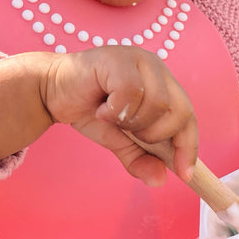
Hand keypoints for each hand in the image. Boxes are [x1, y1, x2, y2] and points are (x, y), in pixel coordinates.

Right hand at [43, 45, 197, 186]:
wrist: (51, 90)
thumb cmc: (88, 108)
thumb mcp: (118, 140)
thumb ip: (139, 157)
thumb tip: (159, 180)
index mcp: (162, 83)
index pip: (188, 117)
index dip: (188, 147)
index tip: (183, 174)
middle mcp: (155, 68)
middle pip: (180, 111)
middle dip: (154, 135)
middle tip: (127, 131)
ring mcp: (138, 59)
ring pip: (157, 103)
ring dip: (132, 122)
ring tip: (111, 117)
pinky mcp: (118, 59)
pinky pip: (131, 93)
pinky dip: (115, 111)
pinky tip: (100, 108)